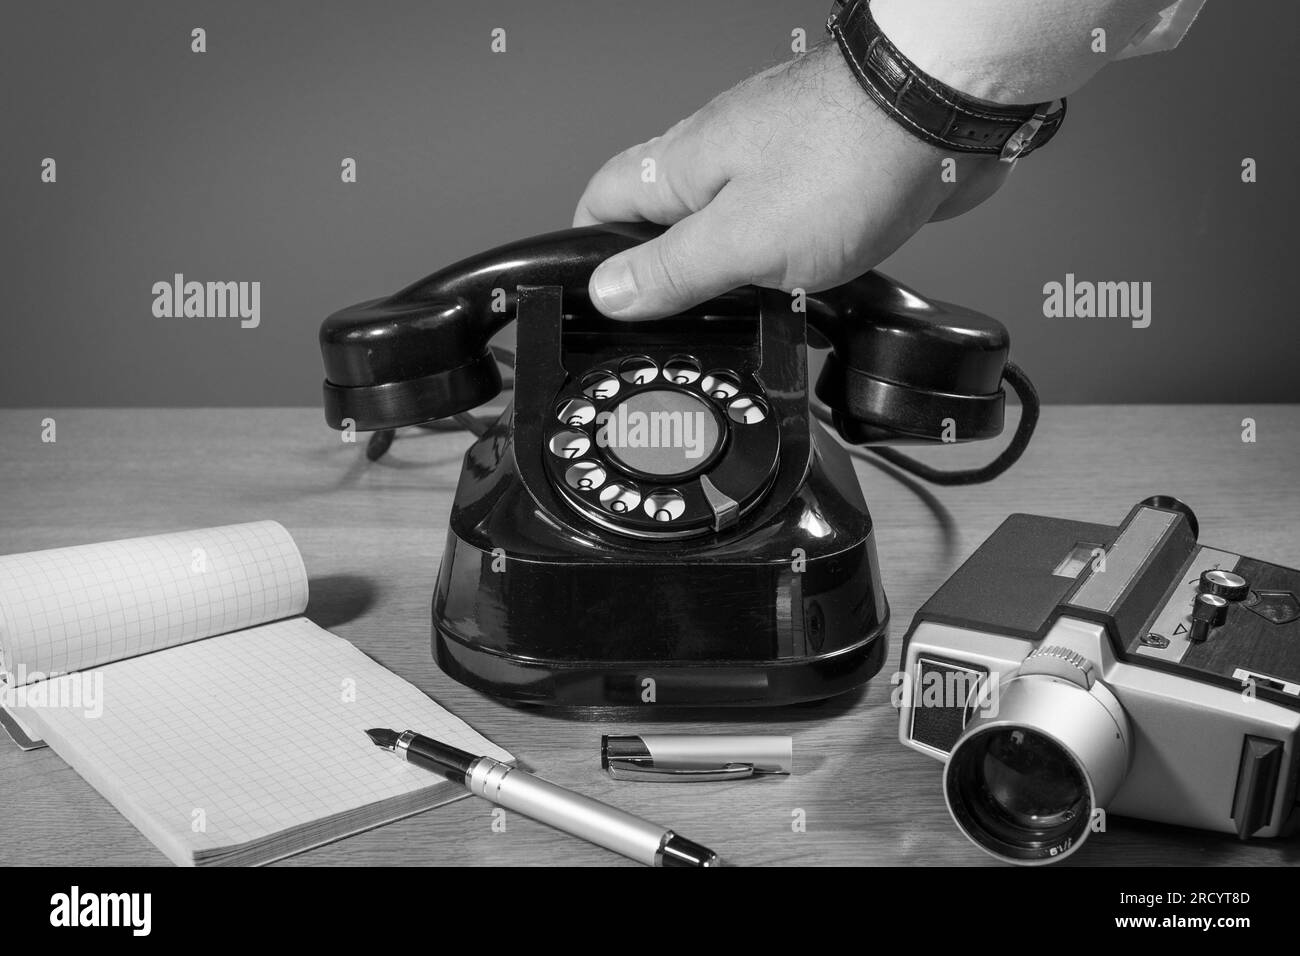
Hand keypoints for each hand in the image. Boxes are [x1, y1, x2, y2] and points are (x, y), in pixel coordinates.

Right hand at [574, 42, 1010, 318]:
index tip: (597, 302)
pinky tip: (800, 287)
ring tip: (740, 318)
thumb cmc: (847, 159)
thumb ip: (672, 270)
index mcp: (680, 167)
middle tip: (673, 326)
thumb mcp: (741, 240)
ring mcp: (769, 161)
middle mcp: (717, 156)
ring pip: (724, 224)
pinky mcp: (819, 174)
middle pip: (661, 219)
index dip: (590, 255)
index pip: (600, 204)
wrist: (939, 112)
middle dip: (663, 275)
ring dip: (727, 271)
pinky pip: (779, 223)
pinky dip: (779, 259)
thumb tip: (609, 294)